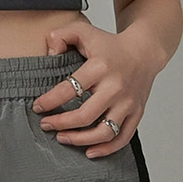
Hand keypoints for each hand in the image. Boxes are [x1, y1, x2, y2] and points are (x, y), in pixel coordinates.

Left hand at [30, 21, 160, 157]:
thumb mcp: (84, 30)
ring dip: (80, 140)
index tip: (38, 107)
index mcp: (100, 67)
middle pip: (85, 116)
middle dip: (60, 123)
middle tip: (46, 125)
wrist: (144, 51)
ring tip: (62, 138)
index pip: (69, 89)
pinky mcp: (136, 113)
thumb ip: (61, 35)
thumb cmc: (110, 44)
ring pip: (104, 131)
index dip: (50, 101)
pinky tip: (89, 151)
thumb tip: (48, 53)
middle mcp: (115, 87)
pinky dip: (106, 149)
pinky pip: (122, 138)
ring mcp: (128, 102)